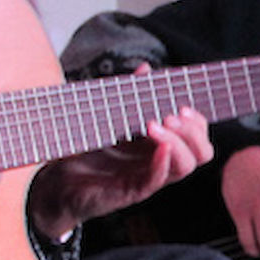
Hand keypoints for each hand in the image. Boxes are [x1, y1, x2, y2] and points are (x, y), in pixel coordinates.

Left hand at [26, 108, 213, 239]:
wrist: (59, 180)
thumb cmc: (85, 150)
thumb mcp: (109, 117)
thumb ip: (130, 95)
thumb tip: (146, 68)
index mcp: (160, 145)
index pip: (197, 137)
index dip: (197, 122)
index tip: (182, 106)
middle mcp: (160, 162)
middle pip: (201, 153)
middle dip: (193, 131)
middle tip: (173, 115)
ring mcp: (147, 178)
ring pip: (184, 167)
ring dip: (177, 143)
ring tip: (156, 125)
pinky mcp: (130, 191)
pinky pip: (155, 181)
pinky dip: (162, 164)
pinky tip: (159, 147)